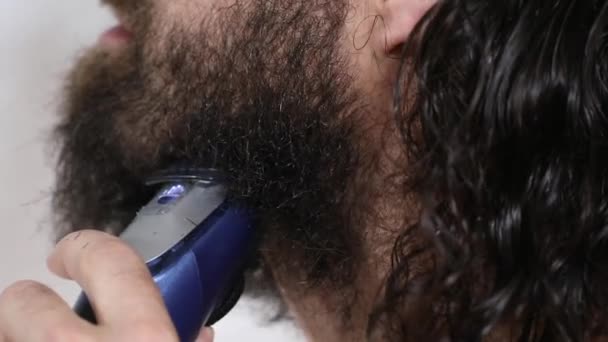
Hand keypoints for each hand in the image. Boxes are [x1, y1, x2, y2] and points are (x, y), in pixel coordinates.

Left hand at [0, 230, 213, 341]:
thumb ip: (184, 341)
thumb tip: (196, 333)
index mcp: (144, 340)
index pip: (105, 258)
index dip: (81, 247)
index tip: (70, 252)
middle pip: (23, 300)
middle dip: (27, 305)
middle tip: (42, 318)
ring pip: (2, 332)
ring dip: (14, 337)